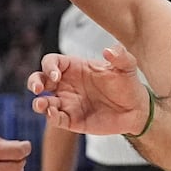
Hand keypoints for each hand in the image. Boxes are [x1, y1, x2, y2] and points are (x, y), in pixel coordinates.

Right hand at [29, 46, 149, 135]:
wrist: (136, 111)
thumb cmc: (128, 85)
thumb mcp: (127, 67)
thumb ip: (120, 56)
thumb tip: (108, 50)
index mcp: (75, 68)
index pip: (52, 62)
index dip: (49, 66)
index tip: (56, 75)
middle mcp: (67, 84)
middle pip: (40, 79)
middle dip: (34, 82)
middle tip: (37, 89)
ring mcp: (68, 102)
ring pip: (44, 101)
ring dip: (38, 103)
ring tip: (41, 105)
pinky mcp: (71, 120)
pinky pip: (55, 119)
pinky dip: (51, 117)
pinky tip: (53, 115)